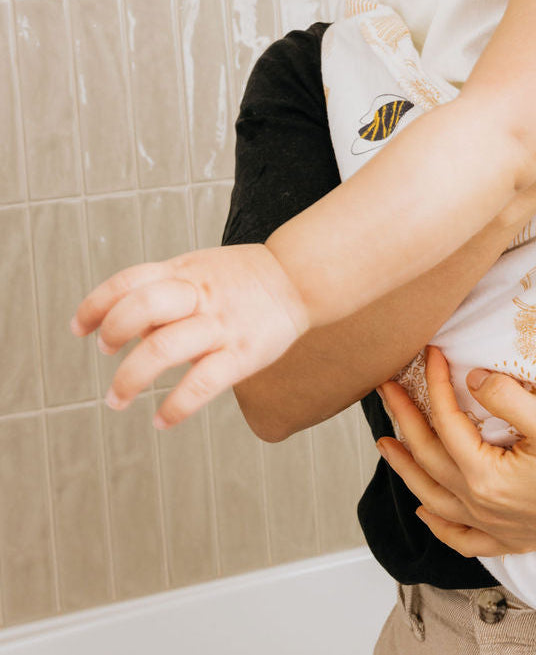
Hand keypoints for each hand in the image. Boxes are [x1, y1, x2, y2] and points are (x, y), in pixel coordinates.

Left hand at [71, 244, 310, 427]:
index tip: (79, 328)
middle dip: (112, 333)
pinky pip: (202, 383)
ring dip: (129, 379)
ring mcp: (221, 324)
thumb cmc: (245, 279)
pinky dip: (175, 407)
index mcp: (185, 270)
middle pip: (141, 307)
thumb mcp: (201, 268)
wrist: (302, 277)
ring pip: (163, 349)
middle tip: (105, 352)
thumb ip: (166, 293)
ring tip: (117, 399)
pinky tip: (161, 420)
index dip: (96, 305)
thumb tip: (130, 331)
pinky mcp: (243, 354)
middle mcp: (199, 295)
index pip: (129, 281)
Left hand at [377, 347, 535, 556]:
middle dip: (404, 417)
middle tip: (385, 388)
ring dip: (405, 467)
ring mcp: (490, 525)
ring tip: (385, 443)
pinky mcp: (507, 538)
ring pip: (431, 496)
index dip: (435, 382)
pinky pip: (459, 536)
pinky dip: (436, 523)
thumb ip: (506, 397)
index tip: (431, 352)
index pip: (446, 420)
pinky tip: (424, 510)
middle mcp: (478, 504)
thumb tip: (471, 380)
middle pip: (428, 455)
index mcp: (484, 475)